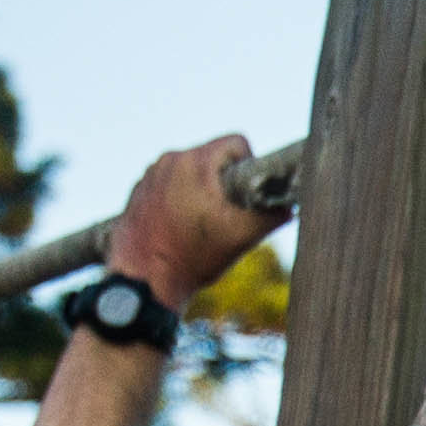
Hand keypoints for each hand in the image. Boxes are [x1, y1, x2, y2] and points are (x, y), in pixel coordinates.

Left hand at [109, 137, 284, 303]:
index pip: (236, 143)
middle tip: (224, 216)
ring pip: (189, 171)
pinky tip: (178, 228)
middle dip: (222, 182)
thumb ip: (272, 215)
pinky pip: (167, 185)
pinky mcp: (137, 192)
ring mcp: (149, 176)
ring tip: (199, 225)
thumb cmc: (192, 257)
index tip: (245, 195)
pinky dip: (177, 200)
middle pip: (211, 157)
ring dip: (200, 190)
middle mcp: (168, 160)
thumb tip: (288, 207)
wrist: (144, 283)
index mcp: (195, 161)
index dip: (250, 165)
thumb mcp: (242, 236)